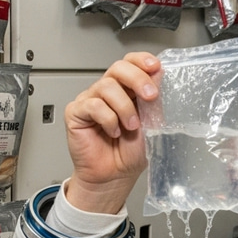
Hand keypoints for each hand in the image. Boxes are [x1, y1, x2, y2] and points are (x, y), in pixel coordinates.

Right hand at [64, 52, 161, 213]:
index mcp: (127, 91)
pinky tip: (112, 131)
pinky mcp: (77, 112)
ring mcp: (91, 100)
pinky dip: (108, 119)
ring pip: (106, 86)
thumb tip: (160, 76)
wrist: (114, 176)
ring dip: (124, 107)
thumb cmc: (130, 153)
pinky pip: (93, 105)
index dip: (141, 60)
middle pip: (118, 68)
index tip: (155, 67)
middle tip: (150, 96)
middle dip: (137, 79)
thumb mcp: (150, 125)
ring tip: (131, 126)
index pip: (131, 63)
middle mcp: (109, 92)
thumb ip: (154, 102)